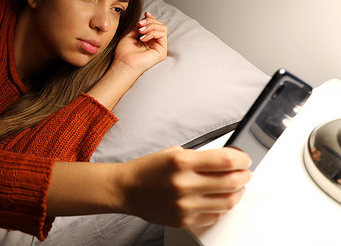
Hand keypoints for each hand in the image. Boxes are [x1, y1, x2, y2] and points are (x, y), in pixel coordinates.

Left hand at [113, 11, 166, 76]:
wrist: (123, 63)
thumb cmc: (124, 52)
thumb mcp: (130, 33)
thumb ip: (139, 25)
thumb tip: (147, 15)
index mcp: (149, 40)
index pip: (155, 25)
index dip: (151, 18)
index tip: (145, 14)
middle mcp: (155, 43)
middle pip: (160, 24)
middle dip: (150, 21)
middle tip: (140, 25)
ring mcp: (159, 47)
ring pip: (162, 28)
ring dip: (150, 26)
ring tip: (140, 31)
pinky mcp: (162, 51)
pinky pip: (162, 34)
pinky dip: (152, 33)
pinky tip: (142, 38)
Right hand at [118, 146, 251, 227]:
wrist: (127, 189)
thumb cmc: (148, 170)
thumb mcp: (173, 153)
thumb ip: (200, 158)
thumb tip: (227, 162)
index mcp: (182, 162)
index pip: (226, 161)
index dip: (242, 160)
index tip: (244, 159)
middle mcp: (184, 184)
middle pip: (232, 182)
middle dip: (244, 176)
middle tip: (244, 173)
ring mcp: (185, 204)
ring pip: (228, 202)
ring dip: (237, 193)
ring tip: (235, 186)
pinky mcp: (184, 219)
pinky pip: (215, 216)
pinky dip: (222, 207)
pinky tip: (220, 199)